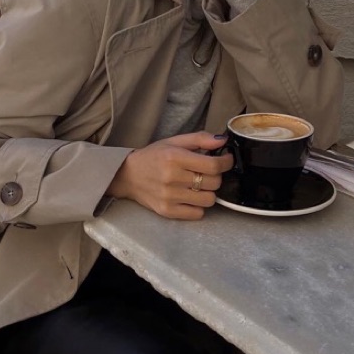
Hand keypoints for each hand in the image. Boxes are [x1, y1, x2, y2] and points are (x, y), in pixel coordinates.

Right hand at [106, 132, 233, 219]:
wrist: (127, 175)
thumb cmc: (153, 157)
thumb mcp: (174, 141)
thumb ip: (200, 139)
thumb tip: (223, 141)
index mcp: (174, 157)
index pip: (213, 165)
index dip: (226, 162)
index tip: (226, 160)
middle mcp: (172, 178)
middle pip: (213, 183)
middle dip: (215, 176)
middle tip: (207, 172)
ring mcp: (169, 197)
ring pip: (208, 200)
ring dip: (208, 192)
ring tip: (198, 186)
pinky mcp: (167, 211)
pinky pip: (197, 214)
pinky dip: (198, 206)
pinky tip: (190, 197)